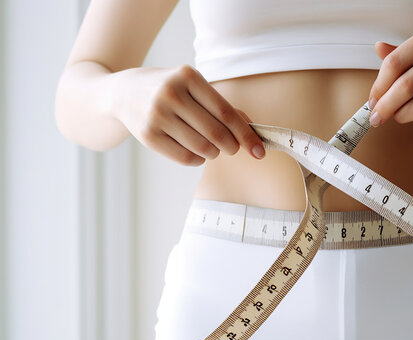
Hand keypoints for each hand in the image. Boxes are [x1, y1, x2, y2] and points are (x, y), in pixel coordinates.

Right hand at [113, 64, 264, 165]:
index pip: (225, 112)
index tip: (259, 150)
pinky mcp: (148, 136)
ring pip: (202, 148)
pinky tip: (197, 152)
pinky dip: (198, 159)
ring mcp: (157, 115)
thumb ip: (223, 106)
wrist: (123, 92)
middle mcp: (170, 94)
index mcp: (187, 77)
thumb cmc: (170, 90)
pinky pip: (185, 158)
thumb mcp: (194, 88)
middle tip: (233, 148)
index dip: (245, 134)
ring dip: (214, 153)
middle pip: (216, 133)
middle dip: (232, 146)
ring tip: (212, 147)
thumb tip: (251, 128)